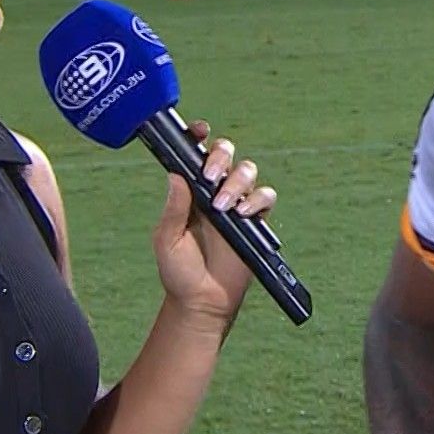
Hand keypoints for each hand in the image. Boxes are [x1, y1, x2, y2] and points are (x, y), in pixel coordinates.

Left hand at [151, 120, 277, 327]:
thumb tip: (175, 175)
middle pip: (226, 153)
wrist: (202, 302)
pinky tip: (243, 214)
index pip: (197, 155)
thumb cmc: (179, 272)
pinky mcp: (256, 221)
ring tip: (223, 206)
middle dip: (221, 156)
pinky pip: (265, 196)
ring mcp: (237, 204)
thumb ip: (174, 208)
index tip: (200, 131)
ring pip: (247, 170)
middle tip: (210, 177)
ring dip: (237, 181)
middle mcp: (215, 191)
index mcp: (191, 191)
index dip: (199, 138)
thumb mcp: (167, 239)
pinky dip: (257, 199)